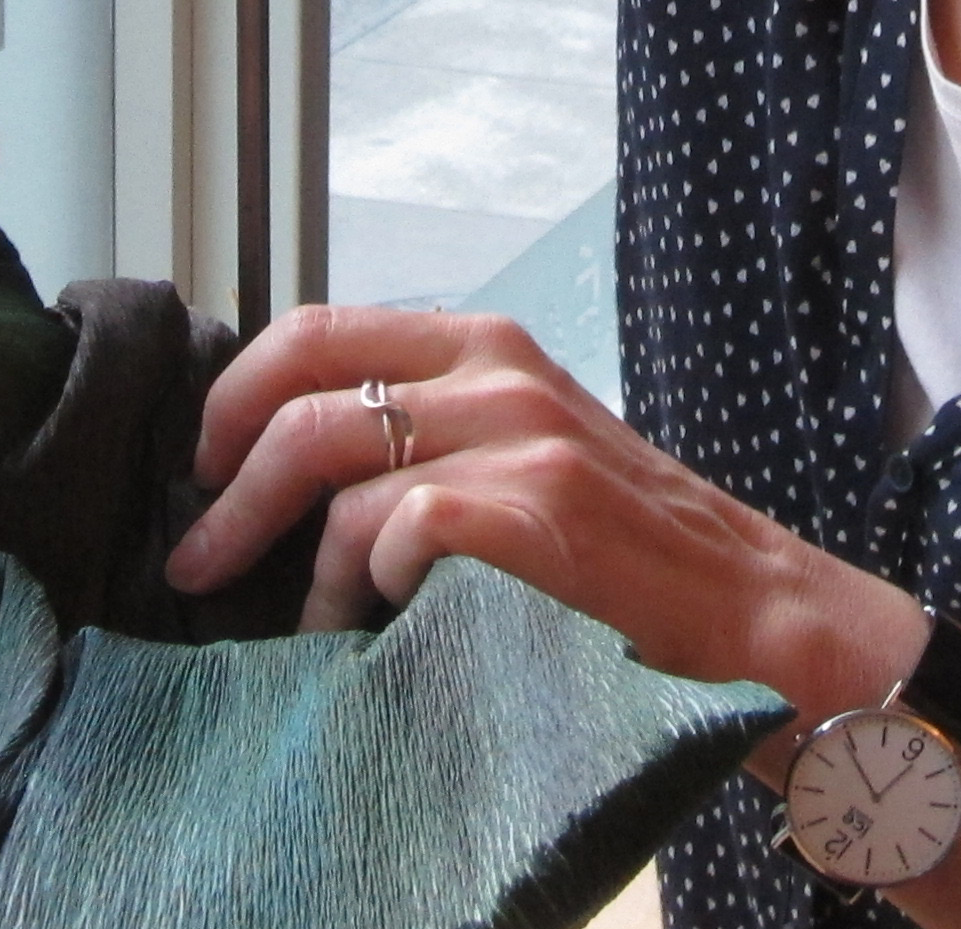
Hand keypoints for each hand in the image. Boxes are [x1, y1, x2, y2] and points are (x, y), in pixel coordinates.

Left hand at [163, 306, 920, 712]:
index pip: (314, 329)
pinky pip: (398, 532)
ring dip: (299, 568)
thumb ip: (429, 428)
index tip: (205, 469)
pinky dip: (366, 590)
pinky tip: (379, 630)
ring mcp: (523, 437)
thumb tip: (281, 459)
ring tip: (308, 625)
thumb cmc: (628, 550)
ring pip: (340, 476)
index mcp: (487, 343)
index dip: (234, 398)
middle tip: (201, 562)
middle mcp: (500, 370)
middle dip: (230, 490)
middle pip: (304, 400)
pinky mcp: (542, 510)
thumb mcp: (525, 446)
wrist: (759, 615)